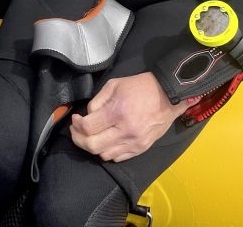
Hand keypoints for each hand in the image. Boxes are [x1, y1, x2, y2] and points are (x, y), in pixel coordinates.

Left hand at [69, 72, 185, 161]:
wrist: (167, 96)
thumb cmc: (140, 87)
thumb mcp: (114, 85)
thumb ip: (97, 101)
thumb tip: (88, 115)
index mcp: (118, 112)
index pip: (88, 128)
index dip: (77, 125)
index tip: (75, 119)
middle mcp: (125, 131)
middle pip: (93, 146)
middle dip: (79, 139)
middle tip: (76, 131)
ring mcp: (134, 143)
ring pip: (104, 155)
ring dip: (93, 147)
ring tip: (91, 135)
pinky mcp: (141, 149)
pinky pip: (118, 158)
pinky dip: (107, 152)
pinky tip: (106, 140)